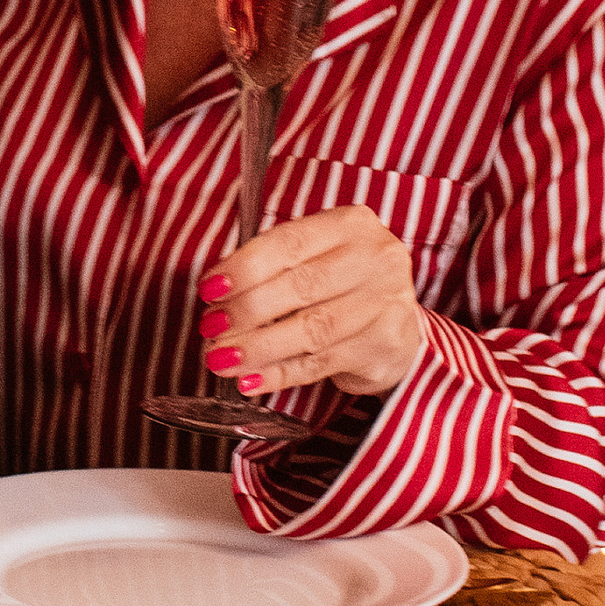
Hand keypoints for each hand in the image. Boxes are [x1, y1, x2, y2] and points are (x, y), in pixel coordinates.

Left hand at [199, 204, 425, 403]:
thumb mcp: (314, 259)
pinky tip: (250, 380)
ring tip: (221, 359)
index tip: (208, 289)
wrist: (396, 325)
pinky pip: (321, 363)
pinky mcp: (385, 345)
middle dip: (247, 309)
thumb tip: (215, 295)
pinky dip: (279, 374)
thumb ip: (271, 267)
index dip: (244, 267)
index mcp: (351, 225)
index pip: (289, 243)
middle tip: (210, 327)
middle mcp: (375, 259)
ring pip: (311, 329)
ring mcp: (385, 303)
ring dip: (258, 347)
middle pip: (301, 286)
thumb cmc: (340, 285)